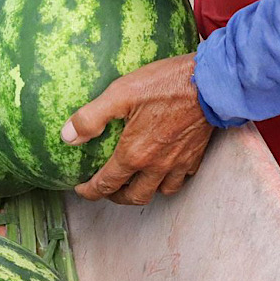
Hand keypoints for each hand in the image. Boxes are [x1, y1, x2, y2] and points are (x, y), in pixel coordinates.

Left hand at [61, 53, 214, 204]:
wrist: (212, 83)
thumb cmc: (165, 84)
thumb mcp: (120, 93)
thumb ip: (91, 117)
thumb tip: (67, 136)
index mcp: (134, 154)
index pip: (106, 184)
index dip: (90, 191)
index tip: (82, 190)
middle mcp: (156, 166)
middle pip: (133, 197)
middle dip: (115, 197)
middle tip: (106, 190)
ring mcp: (178, 163)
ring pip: (159, 192)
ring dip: (144, 191)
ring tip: (134, 182)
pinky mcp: (196, 156)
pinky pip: (181, 179)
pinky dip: (169, 180)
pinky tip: (164, 168)